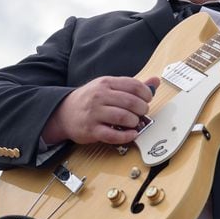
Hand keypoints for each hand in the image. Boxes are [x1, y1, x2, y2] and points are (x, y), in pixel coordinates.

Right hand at [42, 76, 159, 145]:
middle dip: (142, 110)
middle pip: (131, 102)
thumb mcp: (109, 87)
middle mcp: (100, 96)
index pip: (134, 86)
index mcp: (106, 83)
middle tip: (142, 113)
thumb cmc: (90, 100)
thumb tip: (155, 81)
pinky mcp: (92, 130)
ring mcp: (95, 114)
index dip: (146, 94)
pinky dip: (126, 136)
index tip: (147, 100)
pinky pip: (113, 135)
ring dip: (135, 122)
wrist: (64, 113)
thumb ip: (132, 85)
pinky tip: (131, 134)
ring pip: (124, 118)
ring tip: (135, 123)